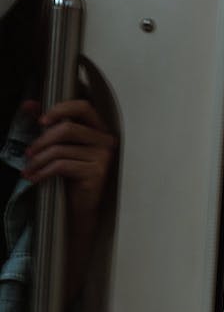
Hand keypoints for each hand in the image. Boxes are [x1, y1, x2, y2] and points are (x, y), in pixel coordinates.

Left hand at [21, 99, 116, 220]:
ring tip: (29, 169)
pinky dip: (42, 172)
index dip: (61, 109)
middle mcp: (105, 140)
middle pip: (68, 129)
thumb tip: (29, 104)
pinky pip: (62, 166)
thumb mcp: (60, 147)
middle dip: (42, 140)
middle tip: (29, 152)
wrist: (81, 206)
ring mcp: (103, 156)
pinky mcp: (97, 172)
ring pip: (61, 150)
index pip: (83, 107)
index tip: (42, 120)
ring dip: (38, 160)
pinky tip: (35, 178)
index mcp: (98, 129)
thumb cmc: (72, 176)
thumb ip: (47, 125)